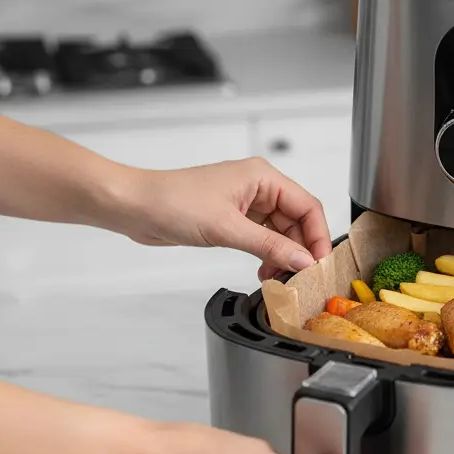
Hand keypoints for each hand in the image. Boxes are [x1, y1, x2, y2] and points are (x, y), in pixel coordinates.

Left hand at [120, 157, 331, 280]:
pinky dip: (267, 255)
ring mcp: (245, 203)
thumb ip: (269, 246)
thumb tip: (302, 261)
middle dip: (300, 250)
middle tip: (299, 276)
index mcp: (262, 177)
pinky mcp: (233, 218)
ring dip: (283, 255)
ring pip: (281, 232)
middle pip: (297, 221)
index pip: (307, 206)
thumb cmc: (171, 201)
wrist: (134, 206)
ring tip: (278, 276)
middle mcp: (258, 187)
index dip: (318, 236)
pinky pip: (263, 238)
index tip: (319, 263)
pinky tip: (264, 270)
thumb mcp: (227, 228)